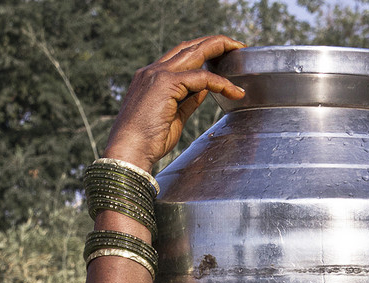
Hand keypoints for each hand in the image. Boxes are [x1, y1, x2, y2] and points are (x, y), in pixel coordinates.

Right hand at [103, 36, 247, 171]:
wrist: (128, 153)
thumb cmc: (147, 142)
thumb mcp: (174, 117)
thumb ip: (188, 100)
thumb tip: (206, 89)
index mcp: (149, 79)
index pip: (179, 55)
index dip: (202, 51)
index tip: (221, 55)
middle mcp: (151, 72)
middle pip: (188, 46)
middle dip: (215, 42)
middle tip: (237, 46)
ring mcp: (156, 75)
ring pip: (196, 52)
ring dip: (221, 48)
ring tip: (239, 52)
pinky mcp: (166, 84)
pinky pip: (202, 77)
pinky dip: (221, 82)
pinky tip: (234, 91)